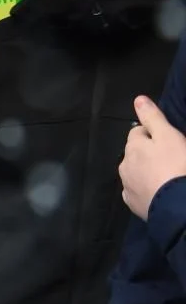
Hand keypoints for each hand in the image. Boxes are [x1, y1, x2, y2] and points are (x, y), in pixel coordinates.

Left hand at [120, 97, 185, 219]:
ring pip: (135, 172)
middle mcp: (124, 165)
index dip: (153, 133)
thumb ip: (152, 117)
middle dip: (147, 153)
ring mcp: (128, 186)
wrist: (178, 203)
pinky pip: (137, 191)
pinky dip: (145, 189)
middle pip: (135, 153)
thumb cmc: (176, 165)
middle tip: (169, 158)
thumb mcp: (168, 135)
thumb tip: (138, 99)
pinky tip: (157, 191)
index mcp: (132, 147)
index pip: (138, 132)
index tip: (167, 139)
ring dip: (145, 171)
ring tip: (165, 176)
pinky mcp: (134, 204)